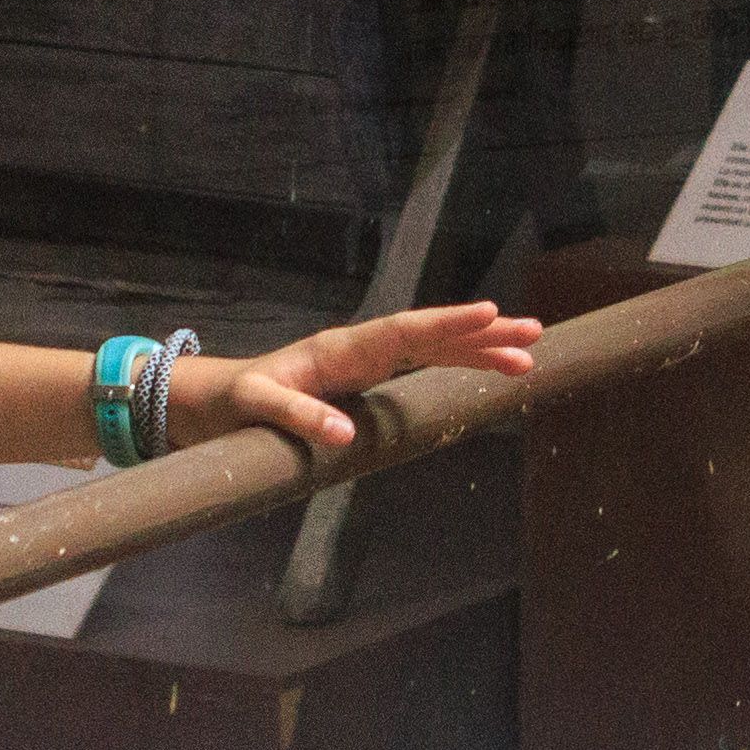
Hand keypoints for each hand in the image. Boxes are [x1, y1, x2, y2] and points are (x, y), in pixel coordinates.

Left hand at [181, 293, 542, 461]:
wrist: (214, 402)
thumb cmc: (234, 402)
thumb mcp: (257, 408)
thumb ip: (298, 417)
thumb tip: (344, 435)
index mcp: (340, 348)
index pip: (404, 330)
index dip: (448, 324)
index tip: (489, 313)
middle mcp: (361, 348)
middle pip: (431, 335)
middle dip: (482, 335)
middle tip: (534, 335)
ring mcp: (367, 363)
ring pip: (433, 350)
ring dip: (479, 352)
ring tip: (527, 358)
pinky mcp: (367, 381)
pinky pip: (420, 368)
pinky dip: (455, 367)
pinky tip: (486, 372)